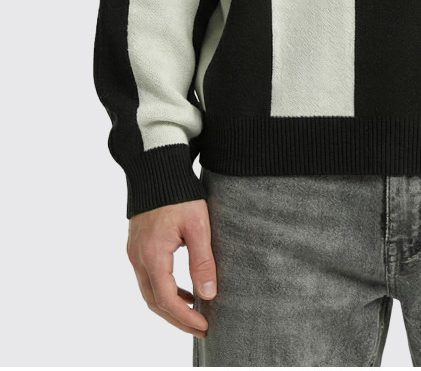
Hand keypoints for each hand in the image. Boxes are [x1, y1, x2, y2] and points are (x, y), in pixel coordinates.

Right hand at [127, 200, 216, 336]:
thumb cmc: (179, 194)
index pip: (167, 300)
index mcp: (152, 255)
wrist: (156, 169)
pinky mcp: (137, 246)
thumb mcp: (197, 225)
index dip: (185, 318)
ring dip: (170, 307)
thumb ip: (202, 261)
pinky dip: (164, 290)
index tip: (204, 326)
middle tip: (200, 328)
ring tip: (194, 314)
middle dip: (177, 319)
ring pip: (149, 292)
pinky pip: (148, 278)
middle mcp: (138, 258)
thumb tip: (208, 295)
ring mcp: (134, 253)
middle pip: (154, 302)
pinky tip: (183, 291)